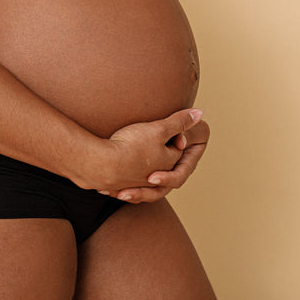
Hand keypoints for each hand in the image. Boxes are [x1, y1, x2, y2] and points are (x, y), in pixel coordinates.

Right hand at [83, 107, 202, 198]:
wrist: (99, 164)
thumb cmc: (131, 146)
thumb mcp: (158, 129)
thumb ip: (179, 122)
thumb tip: (200, 114)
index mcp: (168, 164)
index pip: (177, 149)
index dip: (173, 134)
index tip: (161, 124)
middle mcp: (155, 177)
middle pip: (162, 163)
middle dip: (158, 149)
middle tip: (146, 135)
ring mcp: (136, 184)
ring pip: (143, 175)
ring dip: (143, 163)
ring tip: (132, 152)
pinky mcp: (118, 186)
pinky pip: (125, 183)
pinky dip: (125, 177)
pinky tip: (120, 164)